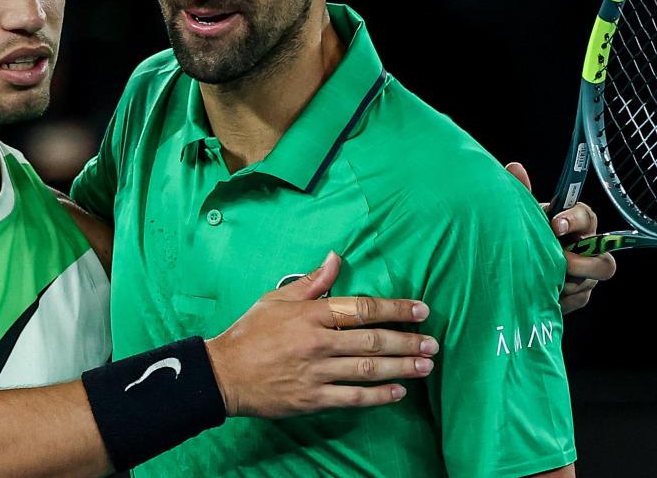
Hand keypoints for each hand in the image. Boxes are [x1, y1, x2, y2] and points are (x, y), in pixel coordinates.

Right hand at [205, 252, 437, 418]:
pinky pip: (353, 398)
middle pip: (372, 340)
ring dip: (401, 367)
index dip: (395, 308)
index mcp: (311, 314)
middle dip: (407, 341)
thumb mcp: (277, 299)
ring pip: (368, 369)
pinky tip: (398, 392)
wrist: (223, 374)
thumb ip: (311, 282)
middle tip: (433, 343)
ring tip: (425, 366)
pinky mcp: (312, 398)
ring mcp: (316, 372)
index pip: (362, 308)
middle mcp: (317, 342)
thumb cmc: (250, 332)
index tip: (421, 310)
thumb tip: (336, 258)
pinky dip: (378, 396)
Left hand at [506, 162, 616, 313]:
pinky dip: (558, 297)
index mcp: (576, 224)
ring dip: (566, 282)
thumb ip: (522, 193)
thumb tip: (514, 168)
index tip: (555, 224)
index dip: (574, 220)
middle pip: (605, 261)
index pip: (587, 217)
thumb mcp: (526, 215)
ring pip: (590, 283)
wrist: (520, 264)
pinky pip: (576, 300)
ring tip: (544, 278)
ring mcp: (587, 275)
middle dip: (581, 263)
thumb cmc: (529, 232)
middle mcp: (589, 250)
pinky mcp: (580, 295)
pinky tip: (542, 292)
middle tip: (558, 260)